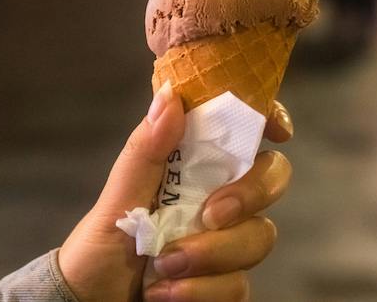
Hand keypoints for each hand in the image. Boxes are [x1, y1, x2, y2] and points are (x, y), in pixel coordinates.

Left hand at [59, 86, 293, 301]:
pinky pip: (239, 285)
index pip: (241, 131)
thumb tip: (170, 95)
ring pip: (258, 236)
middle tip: (211, 214)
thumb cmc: (99, 248)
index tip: (277, 130)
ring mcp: (227, 244)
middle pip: (271, 178)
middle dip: (249, 193)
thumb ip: (146, 151)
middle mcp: (218, 199)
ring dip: (210, 254)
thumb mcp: (116, 200)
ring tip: (163, 266)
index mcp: (192, 167)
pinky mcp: (226, 285)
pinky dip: (200, 291)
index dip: (267, 119)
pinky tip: (163, 293)